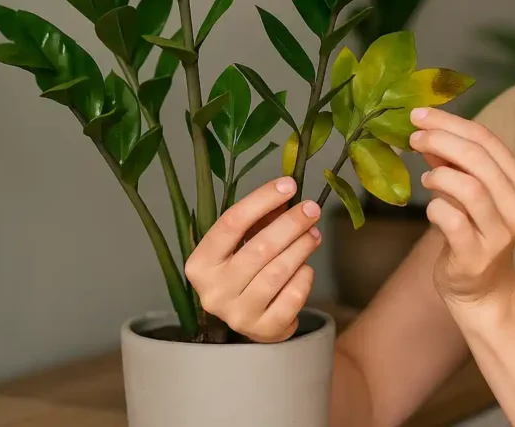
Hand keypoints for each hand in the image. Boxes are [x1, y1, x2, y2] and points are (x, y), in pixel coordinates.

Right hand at [184, 177, 321, 342]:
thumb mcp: (244, 243)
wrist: (253, 319)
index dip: (262, 200)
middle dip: (291, 224)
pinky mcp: (263, 330)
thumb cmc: (246, 271)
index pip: (231, 223)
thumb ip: (261, 218)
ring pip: (278, 272)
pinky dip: (304, 277)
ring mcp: (237, 314)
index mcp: (200, 264)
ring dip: (301, 247)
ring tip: (314, 234)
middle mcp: (213, 291)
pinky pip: (292, 296)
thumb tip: (287, 192)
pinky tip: (306, 268)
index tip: (288, 184)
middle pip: (258, 248)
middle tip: (311, 208)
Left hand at [408, 106, 514, 311]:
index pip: (486, 139)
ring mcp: (499, 233)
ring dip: (440, 175)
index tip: (420, 114)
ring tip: (426, 177)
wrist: (483, 289)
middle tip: (413, 137)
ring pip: (471, 188)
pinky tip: (431, 206)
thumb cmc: (473, 231)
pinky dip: (435, 207)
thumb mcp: (467, 190)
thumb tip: (424, 128)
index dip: (450, 122)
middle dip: (441, 140)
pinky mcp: (476, 256)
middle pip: (479, 159)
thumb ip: (451, 161)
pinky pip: (453, 221)